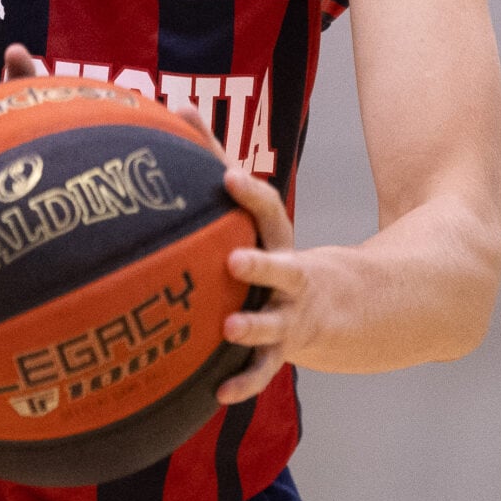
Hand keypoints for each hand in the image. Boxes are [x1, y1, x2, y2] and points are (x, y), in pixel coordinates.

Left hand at [214, 165, 313, 403]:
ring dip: (254, 325)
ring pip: (274, 322)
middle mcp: (288, 275)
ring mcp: (288, 315)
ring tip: (229, 327)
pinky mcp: (281, 349)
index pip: (271, 213)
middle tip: (233, 259)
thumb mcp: (248, 211)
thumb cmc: (263, 245)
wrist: (324, 304)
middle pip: (283, 267)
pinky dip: (244, 383)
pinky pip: (262, 369)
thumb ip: (213, 159)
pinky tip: (217, 395)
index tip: (228, 176)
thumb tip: (175, 105)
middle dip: (261, 263)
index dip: (252, 196)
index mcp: (276, 239)